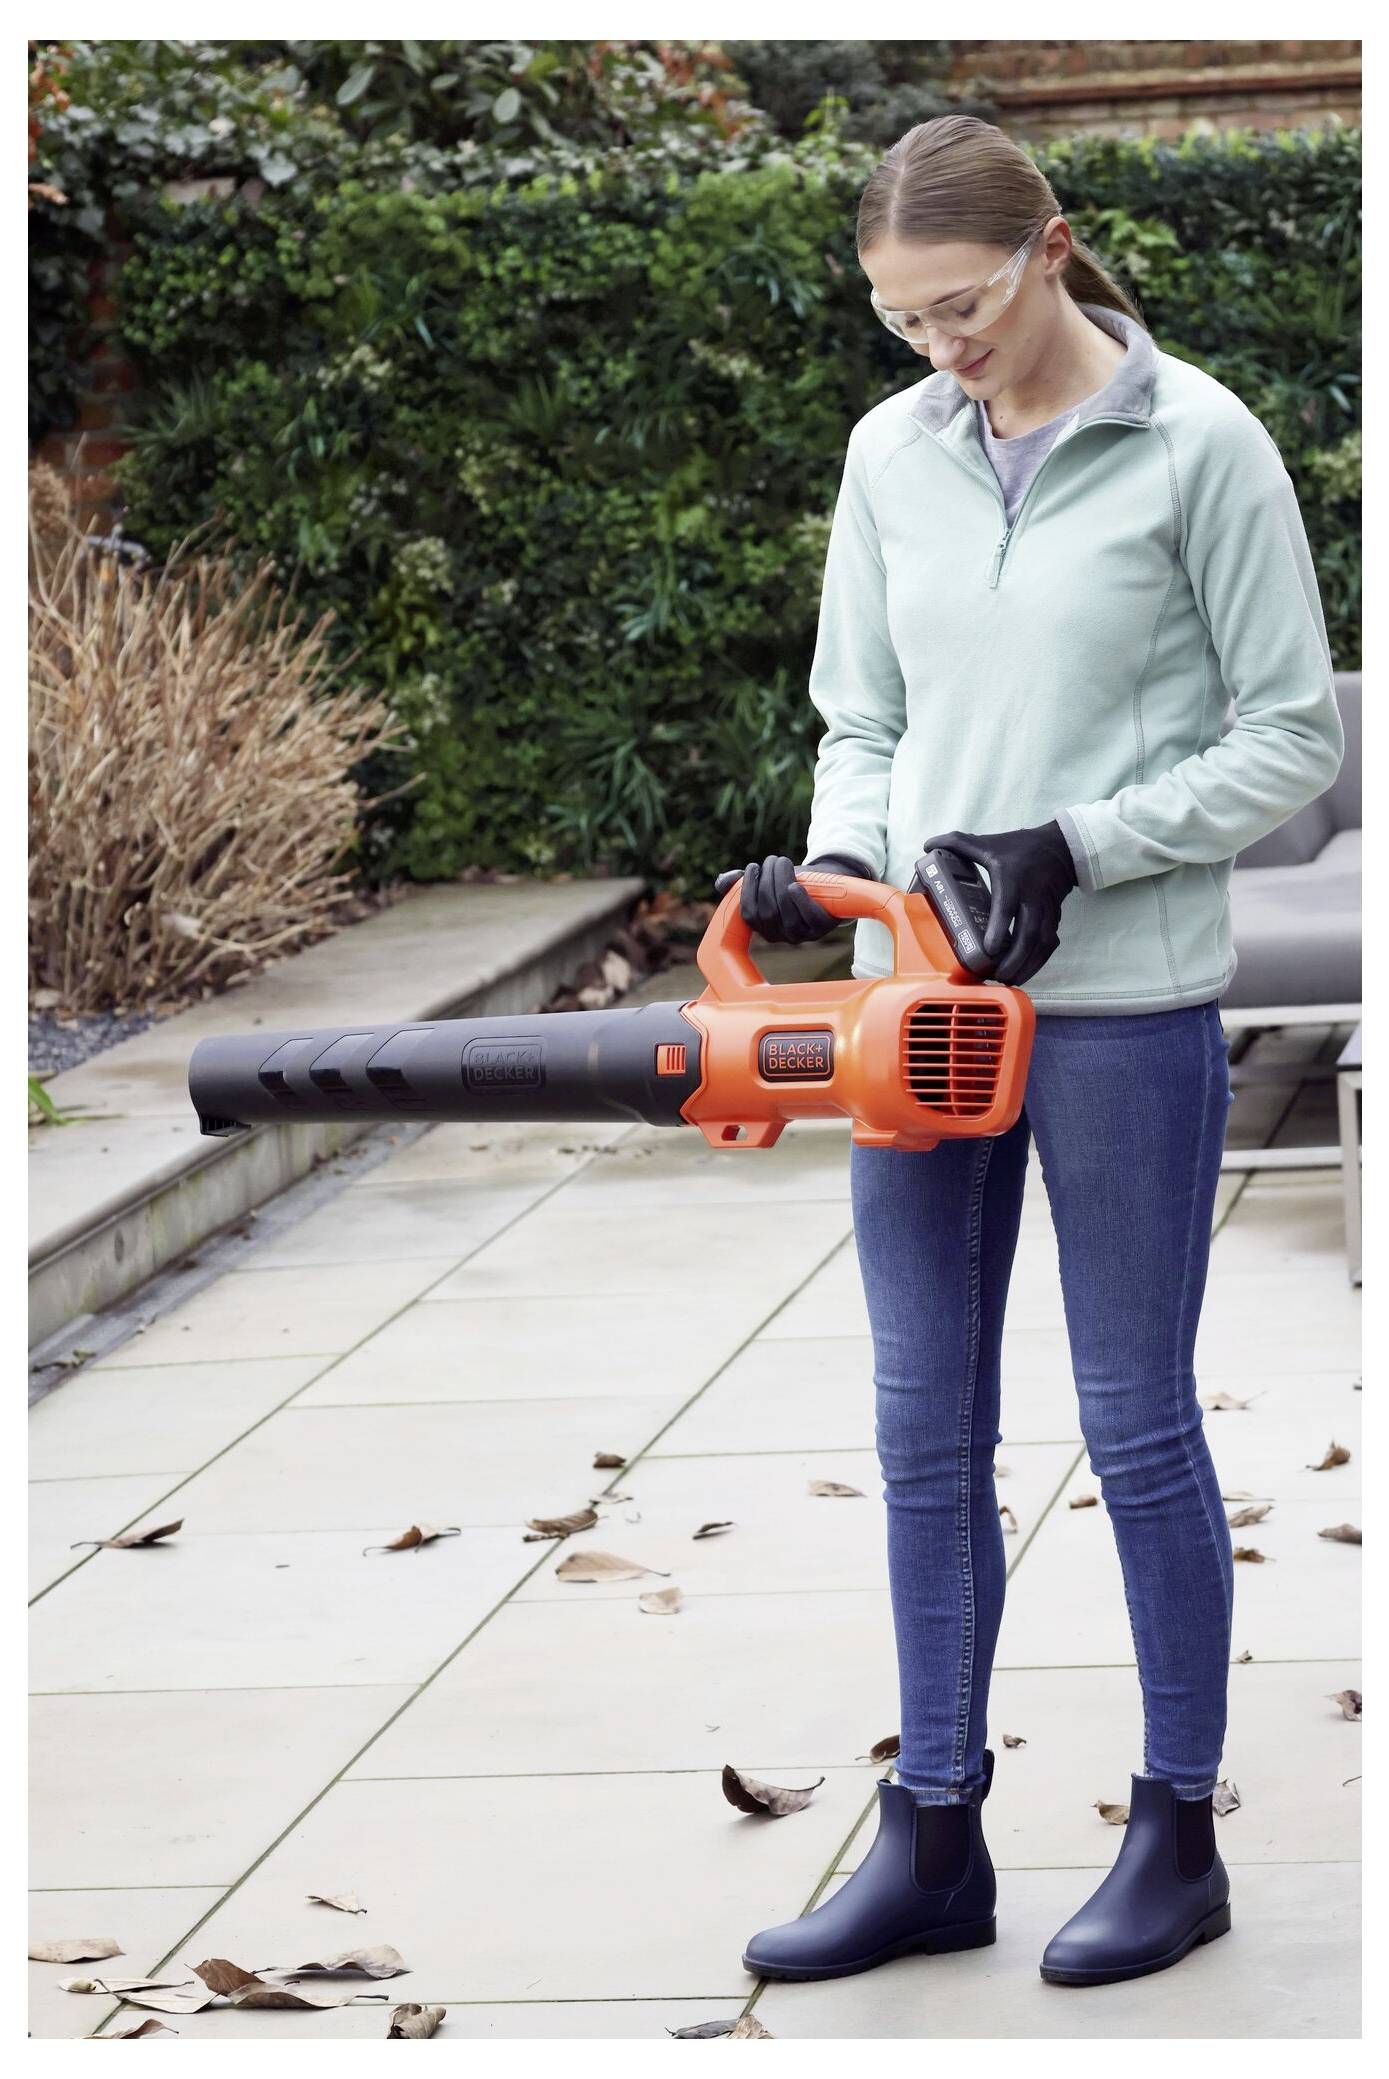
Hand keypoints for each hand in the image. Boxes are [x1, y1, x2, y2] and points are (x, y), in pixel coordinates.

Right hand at [712, 853, 870, 946]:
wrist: (825, 881)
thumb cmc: (792, 882)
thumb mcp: (767, 880)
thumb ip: (742, 881)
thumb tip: (724, 881)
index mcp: (764, 926)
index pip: (749, 915)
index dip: (747, 891)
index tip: (753, 867)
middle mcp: (782, 935)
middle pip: (768, 911)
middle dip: (767, 881)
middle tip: (772, 859)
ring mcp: (803, 933)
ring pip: (786, 913)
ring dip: (781, 882)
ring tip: (782, 862)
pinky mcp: (823, 926)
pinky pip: (808, 918)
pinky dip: (799, 901)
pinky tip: (794, 886)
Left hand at [920, 821, 1077, 987]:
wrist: (1060, 849)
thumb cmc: (1020, 848)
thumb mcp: (988, 843)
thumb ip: (957, 842)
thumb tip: (927, 844)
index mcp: (1012, 880)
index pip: (1007, 906)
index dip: (999, 929)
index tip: (988, 949)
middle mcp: (1032, 898)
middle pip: (1028, 934)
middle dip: (1014, 959)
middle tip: (996, 975)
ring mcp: (1046, 911)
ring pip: (1041, 944)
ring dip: (1027, 966)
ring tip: (1007, 980)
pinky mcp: (1054, 919)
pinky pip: (1049, 945)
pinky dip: (1038, 962)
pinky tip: (1023, 973)